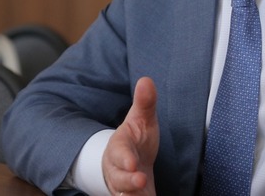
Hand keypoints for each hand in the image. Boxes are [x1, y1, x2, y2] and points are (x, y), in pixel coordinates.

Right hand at [103, 76, 158, 194]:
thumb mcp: (142, 120)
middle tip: (140, 181)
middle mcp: (118, 170)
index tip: (133, 164)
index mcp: (120, 147)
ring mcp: (124, 188)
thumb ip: (145, 103)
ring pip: (123, 194)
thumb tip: (146, 80)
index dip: (125, 158)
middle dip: (128, 181)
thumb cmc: (137, 141)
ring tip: (143, 194)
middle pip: (118, 178)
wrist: (129, 165)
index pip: (119, 152)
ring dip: (132, 194)